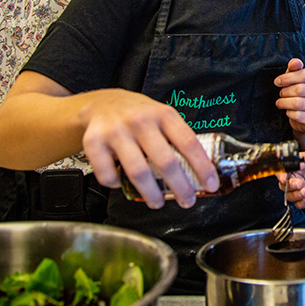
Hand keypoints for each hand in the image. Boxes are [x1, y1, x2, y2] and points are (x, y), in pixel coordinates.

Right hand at [79, 89, 218, 209]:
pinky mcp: (94, 143)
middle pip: (165, 162)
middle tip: (187, 201)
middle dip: (180, 187)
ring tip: (157, 202)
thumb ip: (178, 138)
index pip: (189, 143)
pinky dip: (116, 184)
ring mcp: (117, 132)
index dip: (202, 167)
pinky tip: (122, 184)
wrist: (102, 103)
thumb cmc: (140, 115)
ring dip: (151, 193)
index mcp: (164, 115)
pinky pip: (108, 174)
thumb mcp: (163, 116)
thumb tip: (202, 170)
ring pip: (138, 172)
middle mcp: (141, 122)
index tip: (210, 184)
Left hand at [274, 59, 304, 137]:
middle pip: (300, 89)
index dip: (287, 77)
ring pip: (298, 103)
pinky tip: (288, 111)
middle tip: (280, 94)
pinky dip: (289, 113)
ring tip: (280, 102)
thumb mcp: (299, 80)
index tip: (277, 82)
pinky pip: (299, 116)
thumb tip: (295, 62)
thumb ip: (296, 69)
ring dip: (284, 102)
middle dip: (285, 91)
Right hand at [278, 149, 304, 207]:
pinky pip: (300, 204)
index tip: (282, 176)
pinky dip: (300, 202)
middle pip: (284, 184)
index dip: (281, 174)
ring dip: (294, 194)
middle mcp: (301, 177)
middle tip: (299, 183)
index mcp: (300, 164)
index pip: (284, 170)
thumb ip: (304, 160)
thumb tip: (291, 162)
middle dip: (288, 185)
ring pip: (290, 195)